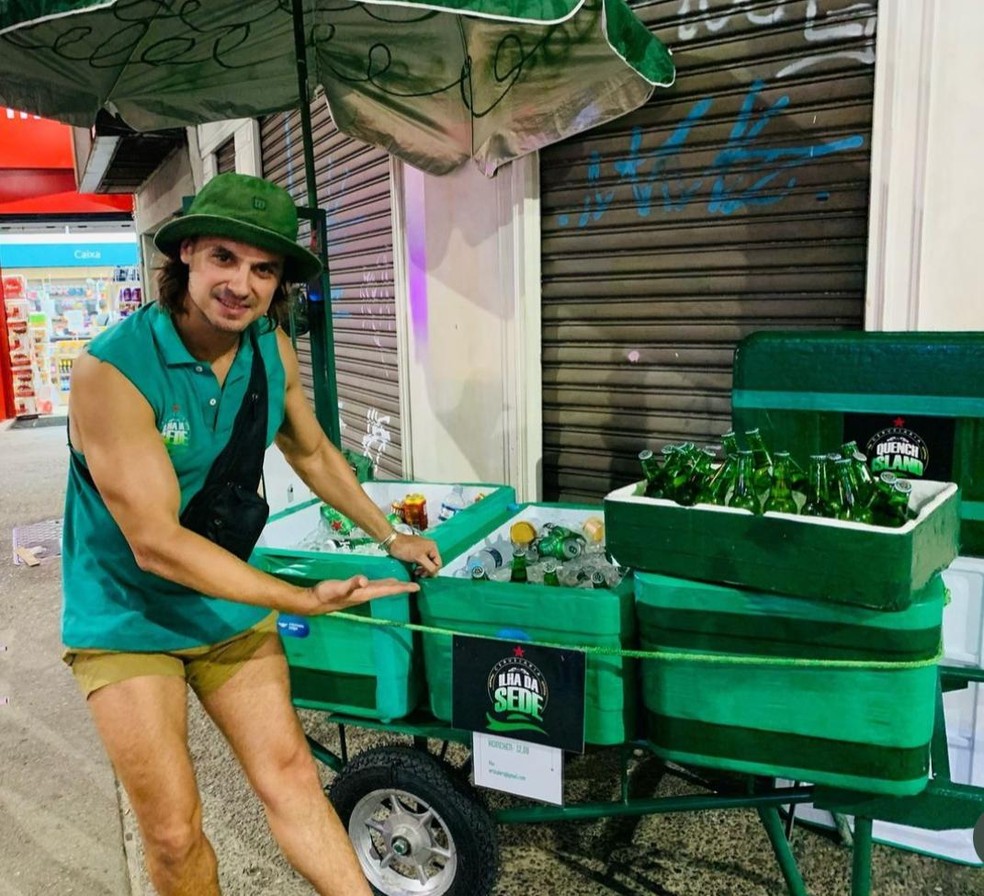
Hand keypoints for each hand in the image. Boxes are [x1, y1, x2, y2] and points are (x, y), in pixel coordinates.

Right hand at [300, 575, 419, 614]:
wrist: (314, 601)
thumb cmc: (326, 594)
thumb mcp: (338, 587)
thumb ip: (351, 583)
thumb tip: (364, 580)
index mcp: (365, 593)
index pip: (388, 590)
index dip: (402, 588)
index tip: (415, 588)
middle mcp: (366, 594)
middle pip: (388, 590)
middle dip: (402, 588)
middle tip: (415, 587)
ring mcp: (360, 593)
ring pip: (382, 589)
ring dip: (393, 587)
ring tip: (403, 584)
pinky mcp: (355, 590)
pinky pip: (374, 587)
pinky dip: (383, 584)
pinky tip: (383, 583)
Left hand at [388, 534, 441, 576]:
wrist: (392, 542)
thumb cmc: (405, 548)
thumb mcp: (419, 558)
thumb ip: (429, 566)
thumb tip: (435, 574)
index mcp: (433, 547)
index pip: (438, 563)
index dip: (433, 571)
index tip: (424, 575)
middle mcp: (430, 547)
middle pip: (433, 563)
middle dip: (427, 570)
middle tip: (420, 574)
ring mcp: (423, 549)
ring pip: (428, 563)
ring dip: (423, 569)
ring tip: (416, 573)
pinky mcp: (417, 552)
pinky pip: (422, 561)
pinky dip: (419, 566)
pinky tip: (415, 569)